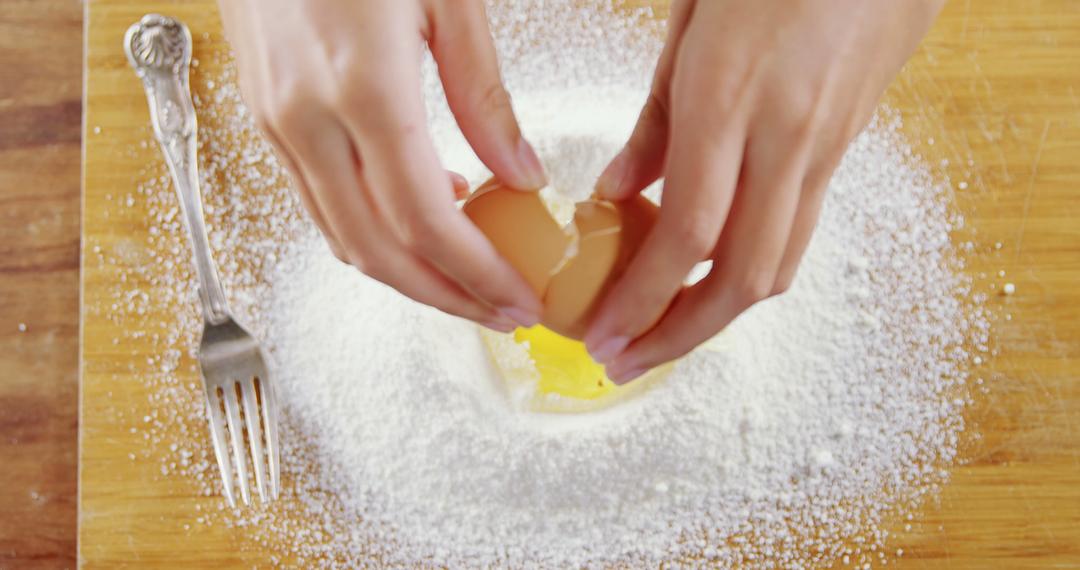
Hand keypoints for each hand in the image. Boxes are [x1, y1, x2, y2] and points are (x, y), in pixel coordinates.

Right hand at [218, 0, 547, 331]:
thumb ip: (484, 96)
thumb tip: (521, 175)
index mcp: (363, 88)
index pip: (426, 221)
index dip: (476, 274)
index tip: (519, 297)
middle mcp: (308, 119)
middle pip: (380, 252)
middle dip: (447, 297)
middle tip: (501, 310)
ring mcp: (276, 124)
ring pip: (342, 240)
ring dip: (408, 278)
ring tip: (466, 284)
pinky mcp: (264, 119)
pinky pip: (318, 206)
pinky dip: (370, 236)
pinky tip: (416, 226)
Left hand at [585, 0, 943, 381]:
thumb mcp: (688, 23)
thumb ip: (654, 121)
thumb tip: (616, 192)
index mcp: (729, 98)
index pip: (686, 233)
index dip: (642, 298)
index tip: (604, 332)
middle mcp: (782, 137)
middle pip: (740, 276)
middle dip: (679, 335)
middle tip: (627, 359)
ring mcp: (821, 148)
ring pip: (778, 266)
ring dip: (717, 317)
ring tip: (662, 334)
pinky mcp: (842, 150)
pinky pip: (797, 234)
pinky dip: (750, 273)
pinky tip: (710, 277)